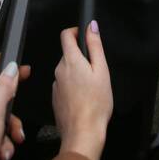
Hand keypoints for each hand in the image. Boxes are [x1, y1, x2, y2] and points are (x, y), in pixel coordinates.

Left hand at [52, 24, 113, 159]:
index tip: (85, 36)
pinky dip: (73, 88)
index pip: (66, 35)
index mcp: (71, 61)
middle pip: (68, 54)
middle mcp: (59, 70)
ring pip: (67, 71)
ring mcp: (56, 85)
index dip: (76, 31)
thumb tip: (91, 27)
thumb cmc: (95, 105)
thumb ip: (95, 46)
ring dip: (78, 74)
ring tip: (92, 88)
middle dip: (81, 58)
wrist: (83, 132)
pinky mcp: (56, 98)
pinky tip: (84, 98)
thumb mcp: (102, 71)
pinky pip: (64, 85)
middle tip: (96, 71)